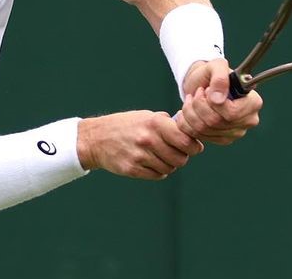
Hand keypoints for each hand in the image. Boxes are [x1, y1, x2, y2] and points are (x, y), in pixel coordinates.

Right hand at [77, 111, 203, 179]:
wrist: (96, 138)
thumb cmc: (125, 125)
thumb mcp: (145, 116)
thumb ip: (167, 123)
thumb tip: (190, 131)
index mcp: (154, 123)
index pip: (186, 140)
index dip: (194, 146)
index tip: (194, 147)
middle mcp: (148, 139)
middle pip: (180, 158)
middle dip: (182, 157)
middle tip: (176, 153)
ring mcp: (139, 155)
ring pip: (170, 168)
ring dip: (169, 165)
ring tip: (160, 156)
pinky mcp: (132, 169)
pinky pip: (157, 175)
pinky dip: (158, 171)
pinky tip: (150, 163)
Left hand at [175, 59, 262, 144]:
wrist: (201, 85)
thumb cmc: (211, 74)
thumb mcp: (216, 66)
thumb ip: (220, 77)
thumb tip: (218, 100)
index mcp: (253, 103)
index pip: (231, 113)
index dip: (213, 102)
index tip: (207, 90)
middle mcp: (248, 121)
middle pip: (215, 122)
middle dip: (198, 105)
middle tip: (197, 93)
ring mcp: (235, 133)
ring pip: (203, 129)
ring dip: (189, 112)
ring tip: (191, 99)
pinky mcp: (221, 140)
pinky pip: (197, 136)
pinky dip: (186, 122)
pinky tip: (188, 111)